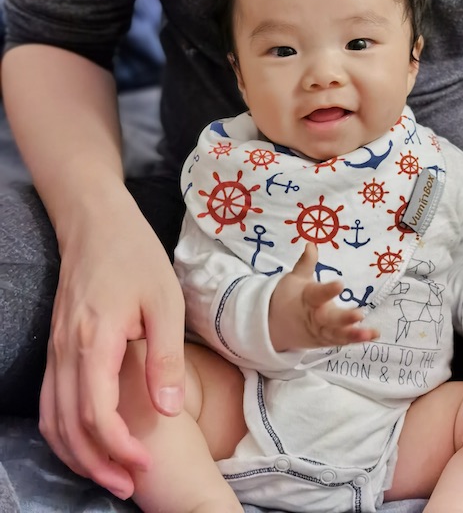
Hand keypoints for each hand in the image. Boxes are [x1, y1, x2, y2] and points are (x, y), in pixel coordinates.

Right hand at [39, 189, 185, 499]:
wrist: (96, 223)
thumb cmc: (136, 256)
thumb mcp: (165, 302)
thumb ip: (165, 357)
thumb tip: (167, 410)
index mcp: (95, 341)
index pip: (96, 414)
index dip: (119, 447)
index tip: (146, 462)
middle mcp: (66, 351)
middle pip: (69, 426)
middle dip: (97, 463)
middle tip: (128, 485)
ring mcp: (55, 349)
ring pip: (52, 419)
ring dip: (76, 454)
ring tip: (109, 473)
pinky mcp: (56, 345)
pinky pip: (50, 400)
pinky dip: (63, 431)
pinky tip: (86, 441)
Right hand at [269, 242, 378, 350]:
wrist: (274, 325)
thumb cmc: (290, 297)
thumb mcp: (296, 278)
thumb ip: (307, 263)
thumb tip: (311, 243)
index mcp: (307, 299)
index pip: (317, 295)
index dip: (328, 291)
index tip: (340, 284)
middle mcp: (314, 317)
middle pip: (329, 319)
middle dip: (344, 319)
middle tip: (359, 315)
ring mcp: (320, 331)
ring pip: (337, 334)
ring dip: (353, 334)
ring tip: (370, 332)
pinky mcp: (326, 340)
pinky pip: (341, 341)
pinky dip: (356, 339)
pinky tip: (373, 334)